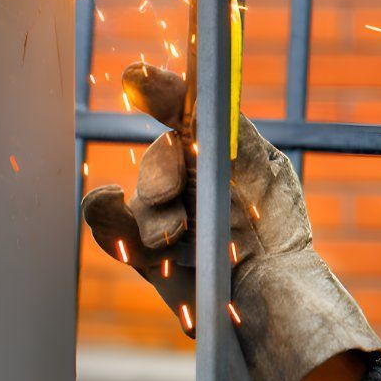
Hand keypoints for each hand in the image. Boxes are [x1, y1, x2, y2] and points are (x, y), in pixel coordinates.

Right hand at [82, 62, 380, 380]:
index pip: (183, 112)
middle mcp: (192, 184)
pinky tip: (116, 209)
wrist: (271, 304)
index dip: (160, 94)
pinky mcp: (144, 255)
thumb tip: (158, 75)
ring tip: (174, 235)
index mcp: (222, 155)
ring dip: (149, 211)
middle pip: (158, 161)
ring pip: (130, 198)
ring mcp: (165, 220)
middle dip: (162, 173)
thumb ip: (217, 117)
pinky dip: (105, 215)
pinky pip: (106, 225)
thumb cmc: (275, 232)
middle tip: (174, 193)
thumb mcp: (258, 164)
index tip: (135, 80)